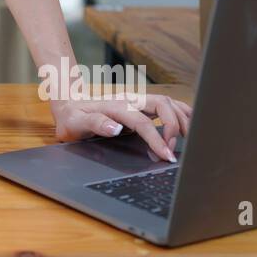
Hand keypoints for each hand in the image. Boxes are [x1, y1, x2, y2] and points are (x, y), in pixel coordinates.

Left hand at [48, 94, 192, 162]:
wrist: (69, 106)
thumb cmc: (72, 117)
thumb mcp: (75, 122)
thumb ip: (95, 123)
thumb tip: (116, 128)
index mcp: (116, 106)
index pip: (143, 122)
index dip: (157, 139)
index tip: (166, 156)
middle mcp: (130, 100)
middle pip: (162, 105)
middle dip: (174, 126)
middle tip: (172, 150)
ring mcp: (137, 101)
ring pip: (168, 102)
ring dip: (180, 118)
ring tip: (187, 139)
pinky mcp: (142, 105)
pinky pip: (167, 105)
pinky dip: (180, 112)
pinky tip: (188, 124)